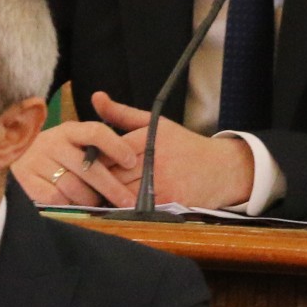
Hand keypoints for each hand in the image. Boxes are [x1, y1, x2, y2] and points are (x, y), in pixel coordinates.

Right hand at [12, 118, 135, 206]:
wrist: (6, 155)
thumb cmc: (53, 155)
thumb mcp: (72, 141)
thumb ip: (97, 144)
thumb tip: (131, 157)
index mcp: (69, 130)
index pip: (96, 132)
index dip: (116, 146)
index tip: (131, 162)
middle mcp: (53, 142)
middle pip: (89, 167)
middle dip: (112, 187)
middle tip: (127, 201)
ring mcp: (37, 161)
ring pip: (74, 187)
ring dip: (89, 200)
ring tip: (97, 206)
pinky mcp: (25, 179)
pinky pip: (55, 198)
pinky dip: (67, 205)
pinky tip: (73, 207)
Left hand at [90, 92, 253, 209]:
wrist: (221, 169)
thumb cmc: (184, 145)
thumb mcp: (155, 124)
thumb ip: (122, 114)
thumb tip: (95, 97)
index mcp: (149, 137)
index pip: (109, 152)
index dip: (95, 161)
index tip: (85, 165)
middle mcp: (156, 159)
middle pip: (114, 175)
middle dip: (99, 181)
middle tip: (85, 185)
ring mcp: (163, 182)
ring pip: (123, 193)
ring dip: (109, 197)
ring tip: (99, 196)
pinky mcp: (170, 202)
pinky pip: (139, 208)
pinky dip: (127, 209)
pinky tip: (121, 207)